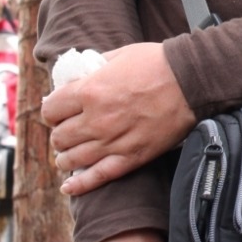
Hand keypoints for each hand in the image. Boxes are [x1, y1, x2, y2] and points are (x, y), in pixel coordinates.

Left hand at [42, 42, 195, 194]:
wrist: (191, 80)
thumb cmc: (157, 63)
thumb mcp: (119, 55)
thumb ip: (95, 67)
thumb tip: (79, 76)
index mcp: (90, 91)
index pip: (51, 109)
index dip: (53, 110)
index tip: (59, 110)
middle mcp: (95, 120)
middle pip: (58, 137)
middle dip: (60, 132)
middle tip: (69, 129)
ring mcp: (111, 142)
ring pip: (71, 160)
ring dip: (66, 157)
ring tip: (70, 153)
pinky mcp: (130, 158)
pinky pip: (96, 178)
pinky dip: (78, 185)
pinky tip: (69, 187)